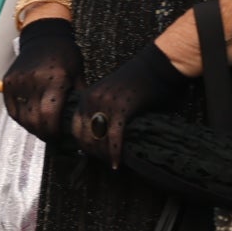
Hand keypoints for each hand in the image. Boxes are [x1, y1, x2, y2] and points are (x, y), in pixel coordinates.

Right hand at [3, 18, 82, 143]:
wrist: (44, 36)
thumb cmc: (64, 54)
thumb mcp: (78, 76)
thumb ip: (77, 100)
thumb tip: (80, 123)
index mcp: (55, 80)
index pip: (49, 116)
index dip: (54, 133)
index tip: (60, 138)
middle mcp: (34, 81)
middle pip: (34, 120)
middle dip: (44, 134)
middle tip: (52, 138)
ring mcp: (18, 81)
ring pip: (21, 118)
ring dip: (32, 128)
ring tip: (42, 129)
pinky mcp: (9, 82)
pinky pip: (11, 108)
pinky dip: (20, 118)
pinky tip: (29, 120)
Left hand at [72, 43, 187, 165]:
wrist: (156, 66)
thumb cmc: (138, 83)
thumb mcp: (112, 97)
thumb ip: (103, 114)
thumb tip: (100, 140)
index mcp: (85, 97)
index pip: (74, 128)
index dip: (82, 145)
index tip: (93, 156)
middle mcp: (90, 100)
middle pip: (82, 136)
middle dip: (92, 154)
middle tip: (104, 163)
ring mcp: (104, 104)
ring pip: (96, 139)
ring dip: (103, 156)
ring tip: (111, 164)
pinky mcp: (121, 108)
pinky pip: (113, 137)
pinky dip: (114, 153)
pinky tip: (118, 163)